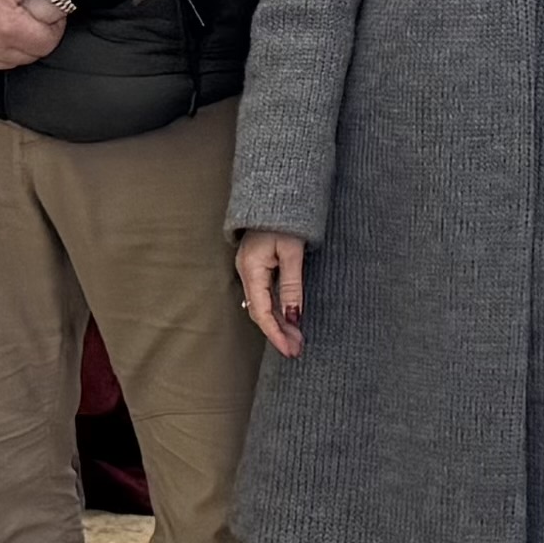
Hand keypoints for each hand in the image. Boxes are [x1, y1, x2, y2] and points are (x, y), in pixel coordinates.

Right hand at [233, 228, 308, 355]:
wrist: (276, 192)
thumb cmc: (286, 219)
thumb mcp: (293, 252)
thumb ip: (292, 285)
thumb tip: (294, 317)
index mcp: (252, 269)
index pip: (262, 311)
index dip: (275, 334)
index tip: (289, 350)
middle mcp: (247, 271)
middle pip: (260, 311)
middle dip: (278, 333)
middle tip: (296, 350)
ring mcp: (250, 268)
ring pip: (262, 304)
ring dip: (278, 323)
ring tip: (296, 340)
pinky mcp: (257, 265)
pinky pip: (265, 294)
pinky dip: (277, 309)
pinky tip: (288, 319)